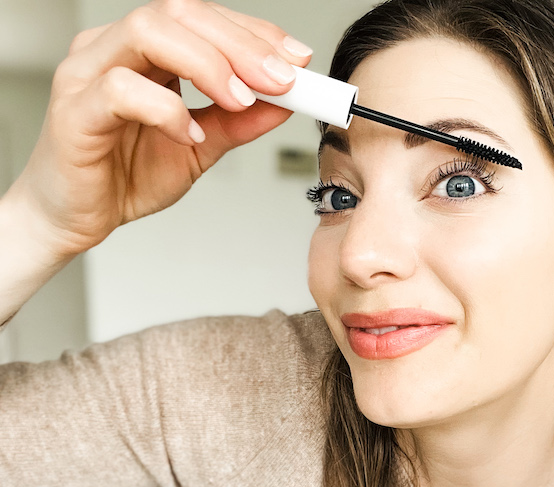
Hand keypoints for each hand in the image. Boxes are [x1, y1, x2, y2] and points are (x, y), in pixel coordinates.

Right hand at [7, 0, 311, 257]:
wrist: (76, 218)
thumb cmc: (125, 174)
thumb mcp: (201, 146)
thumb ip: (239, 122)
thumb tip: (285, 103)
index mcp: (144, 51)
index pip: (202, 18)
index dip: (254, 32)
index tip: (296, 60)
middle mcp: (112, 49)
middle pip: (179, 13)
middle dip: (241, 44)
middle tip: (282, 79)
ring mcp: (88, 74)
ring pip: (148, 33)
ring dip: (208, 65)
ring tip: (242, 100)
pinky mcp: (74, 110)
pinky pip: (120, 89)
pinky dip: (166, 109)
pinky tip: (189, 135)